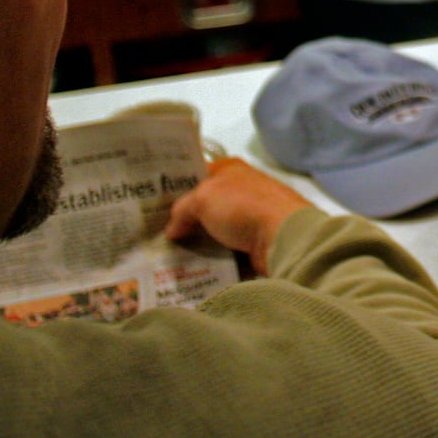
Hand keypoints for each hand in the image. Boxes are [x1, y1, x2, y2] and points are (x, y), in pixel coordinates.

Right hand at [164, 158, 313, 276]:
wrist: (283, 236)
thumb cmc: (242, 206)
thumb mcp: (203, 199)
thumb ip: (182, 209)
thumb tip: (172, 230)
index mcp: (230, 169)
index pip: (198, 173)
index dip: (177, 187)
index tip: (154, 205)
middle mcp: (242, 189)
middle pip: (206, 204)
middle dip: (186, 219)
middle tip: (158, 235)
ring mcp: (251, 215)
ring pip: (216, 229)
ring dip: (199, 242)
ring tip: (171, 256)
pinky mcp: (257, 241)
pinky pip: (228, 248)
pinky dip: (215, 257)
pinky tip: (194, 267)